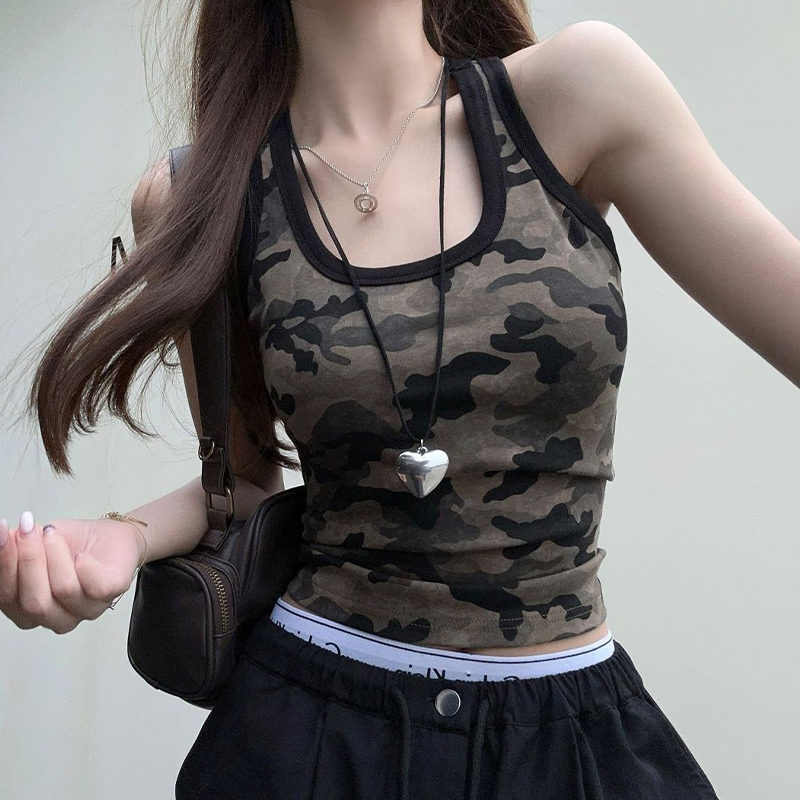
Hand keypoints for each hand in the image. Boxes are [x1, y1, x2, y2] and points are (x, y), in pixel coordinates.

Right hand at [0, 511, 144, 633]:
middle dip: (28, 561)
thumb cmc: (74, 543)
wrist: (111, 534)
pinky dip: (86, 566)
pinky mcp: (109, 595)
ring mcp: (85, 609)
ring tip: (52, 533)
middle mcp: (56, 616)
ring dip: (55, 556)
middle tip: (26, 530)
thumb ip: (17, 546)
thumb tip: (2, 537)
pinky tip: (81, 554)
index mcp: (28, 609)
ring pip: (64, 591)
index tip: (3, 533)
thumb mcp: (37, 541)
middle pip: (34, 602)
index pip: (6, 598)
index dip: (4, 564)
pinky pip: (96, 587)